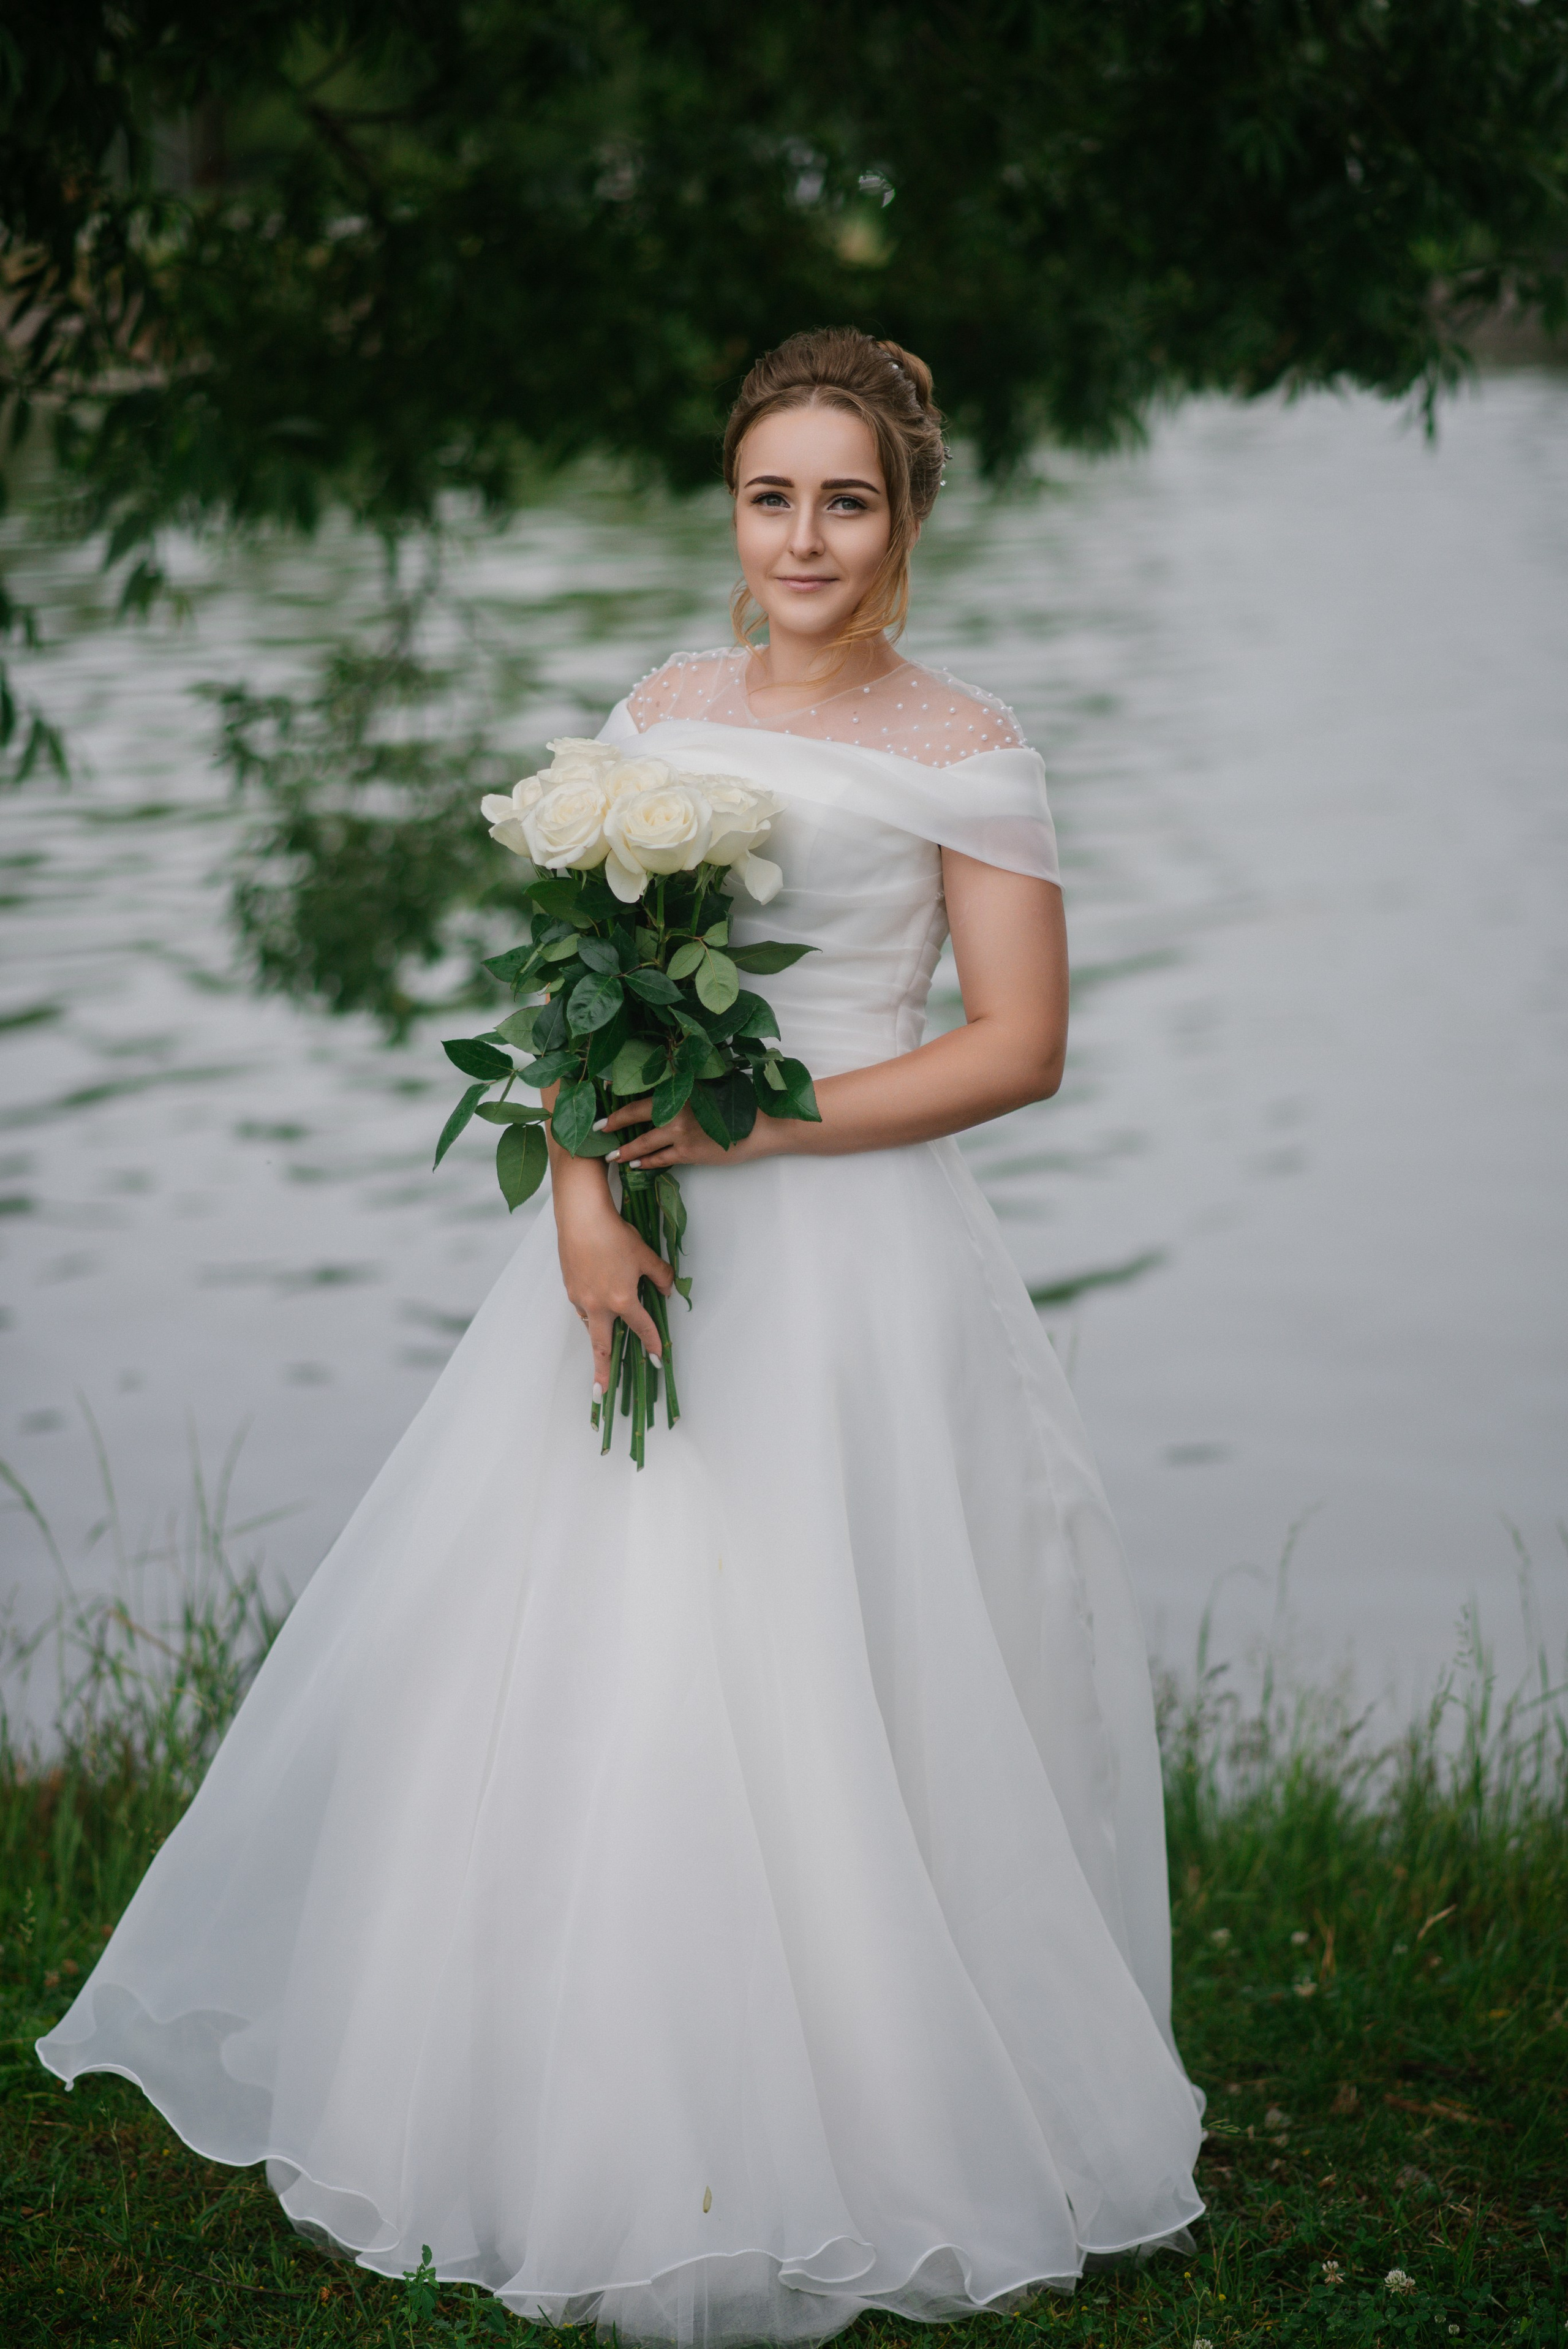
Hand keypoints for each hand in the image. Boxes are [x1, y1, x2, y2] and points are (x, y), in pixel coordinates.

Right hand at [552, 1158, 672, 1394]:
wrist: (581, 1216)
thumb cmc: (614, 1234)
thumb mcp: (645, 1254)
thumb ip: (660, 1275)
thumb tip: (668, 1290)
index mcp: (621, 1301)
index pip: (642, 1328)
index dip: (652, 1344)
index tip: (657, 1359)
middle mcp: (598, 1306)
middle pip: (601, 1346)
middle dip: (603, 1372)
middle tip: (602, 1394)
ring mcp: (580, 1298)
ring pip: (590, 1325)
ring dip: (598, 1337)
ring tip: (603, 1350)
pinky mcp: (569, 1287)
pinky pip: (582, 1308)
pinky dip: (590, 1314)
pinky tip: (595, 1305)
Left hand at [599, 1097, 787, 1172]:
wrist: (762, 1125)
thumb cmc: (739, 1102)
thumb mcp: (710, 1087)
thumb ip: (687, 1089)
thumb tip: (667, 1090)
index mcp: (680, 1089)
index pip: (643, 1091)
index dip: (621, 1096)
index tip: (603, 1096)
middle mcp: (676, 1109)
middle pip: (636, 1117)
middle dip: (613, 1125)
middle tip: (596, 1130)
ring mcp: (681, 1132)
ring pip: (645, 1143)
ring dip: (626, 1150)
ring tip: (611, 1156)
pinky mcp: (690, 1152)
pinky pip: (662, 1159)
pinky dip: (647, 1162)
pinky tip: (636, 1165)